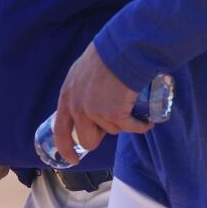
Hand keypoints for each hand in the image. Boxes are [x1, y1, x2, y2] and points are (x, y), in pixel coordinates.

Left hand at [53, 43, 153, 165]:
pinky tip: (146, 122)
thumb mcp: (80, 72)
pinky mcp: (115, 114)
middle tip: (112, 121)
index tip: (73, 159)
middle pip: (87, 140)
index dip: (66, 148)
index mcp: (67, 97)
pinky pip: (130, 128)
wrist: (123, 48)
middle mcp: (78, 108)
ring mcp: (96, 112)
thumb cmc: (105, 54)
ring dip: (122, 122)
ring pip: (112, 132)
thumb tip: (84, 107)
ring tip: (128, 103)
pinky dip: (141, 126)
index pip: (60, 131)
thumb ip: (79, 91)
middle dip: (101, 135)